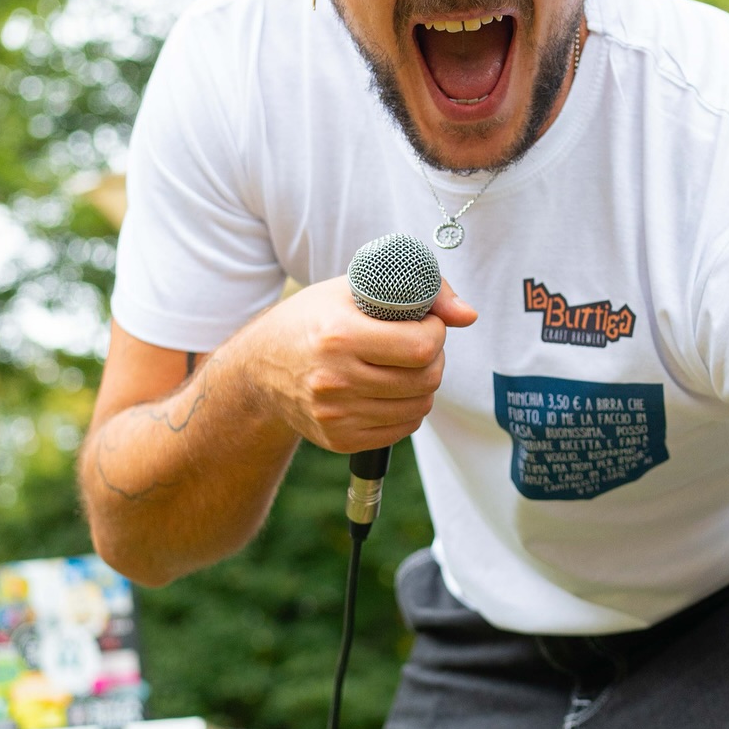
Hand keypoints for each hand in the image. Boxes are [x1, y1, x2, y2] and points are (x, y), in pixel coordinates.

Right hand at [239, 274, 475, 452]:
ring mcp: (336, 415)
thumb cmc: (313, 320)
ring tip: (403, 366)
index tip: (424, 324)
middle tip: (418, 345)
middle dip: (434, 358)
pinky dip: (407, 409)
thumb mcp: (354, 288)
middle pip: (425, 380)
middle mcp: (335, 380)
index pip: (421, 348)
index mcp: (338, 336)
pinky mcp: (339, 440)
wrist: (259, 368)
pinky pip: (401, 430)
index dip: (435, 333)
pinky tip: (390, 389)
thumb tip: (468, 315)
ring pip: (419, 408)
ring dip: (423, 385)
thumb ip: (419, 292)